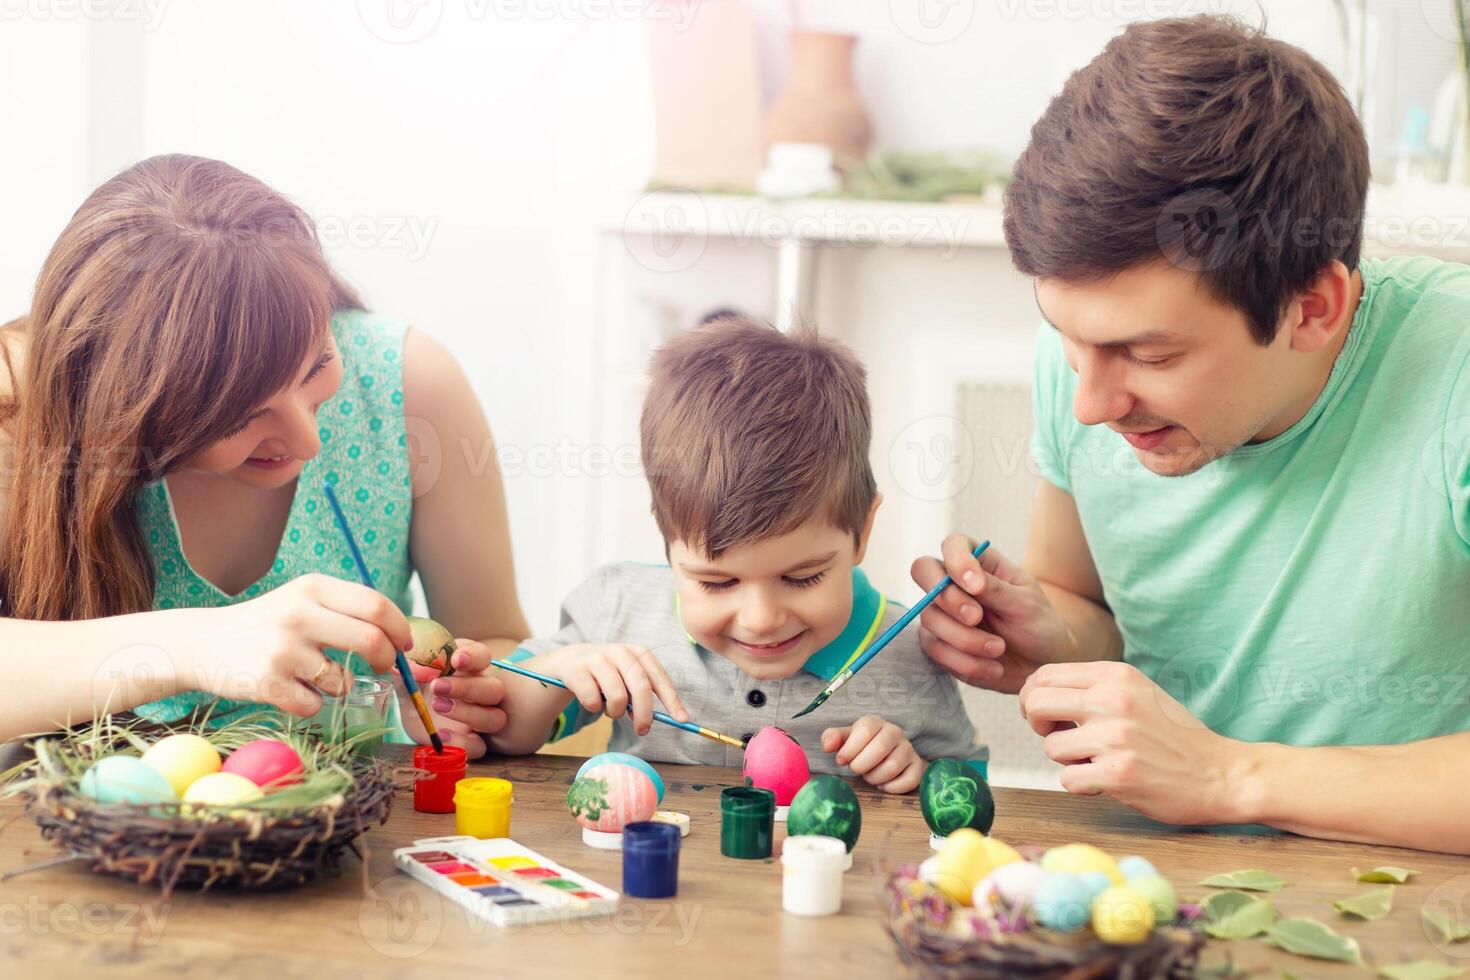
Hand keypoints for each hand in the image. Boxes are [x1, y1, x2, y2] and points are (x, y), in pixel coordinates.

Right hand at [181, 573, 411, 717]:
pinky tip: (290, 689)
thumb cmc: (268, 624)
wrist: (202, 643)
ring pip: (344, 681)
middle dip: (386, 660)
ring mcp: (282, 650)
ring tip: (314, 675)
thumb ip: (348, 611)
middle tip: (383, 667)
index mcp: (312, 588)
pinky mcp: (266, 684)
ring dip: (340, 685)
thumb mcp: (303, 600)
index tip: (405, 645)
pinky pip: (315, 706)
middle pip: (371, 641)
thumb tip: (402, 639)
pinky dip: (311, 704)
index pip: (376, 605)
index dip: (400, 629)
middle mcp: (298, 614)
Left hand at [405, 639, 507, 757]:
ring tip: (437, 706)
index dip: (474, 658)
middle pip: (494, 689)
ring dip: (467, 713)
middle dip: (467, 688)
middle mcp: (482, 691)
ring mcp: (481, 718)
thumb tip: (404, 663)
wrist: (414, 713)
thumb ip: (412, 666)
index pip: (483, 657)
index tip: (456, 660)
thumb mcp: (412, 672)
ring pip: (494, 718)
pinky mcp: (473, 742)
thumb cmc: (419, 683)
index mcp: (469, 667)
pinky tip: (441, 735)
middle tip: (437, 687)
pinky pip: (479, 747)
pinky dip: (462, 742)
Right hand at [540, 644, 688, 735]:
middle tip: (643, 730)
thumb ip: (640, 696)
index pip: (659, 677)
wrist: (570, 660)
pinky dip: (594, 708)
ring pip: (617, 696)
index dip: (671, 699)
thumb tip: (649, 721)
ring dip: (615, 712)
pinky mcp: (578, 669)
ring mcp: (598, 658)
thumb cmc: (607, 674)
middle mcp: (620, 652)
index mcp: (639, 653)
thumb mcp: (627, 679)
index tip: (681, 719)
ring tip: (610, 710)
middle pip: (641, 686)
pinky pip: (592, 700)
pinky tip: (591, 701)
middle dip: (645, 713)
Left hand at [820, 715, 923, 792]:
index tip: (841, 760)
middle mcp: (895, 732)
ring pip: (891, 767)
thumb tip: (827, 746)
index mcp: (875, 722)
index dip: (850, 749)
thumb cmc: (862, 747)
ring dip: (874, 777)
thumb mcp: (846, 739)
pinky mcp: (918, 767)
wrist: (889, 755)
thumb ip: (832, 738)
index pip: (865, 730)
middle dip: (861, 765)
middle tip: (856, 769)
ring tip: (869, 775)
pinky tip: (883, 783)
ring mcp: (909, 749)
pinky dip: (891, 787)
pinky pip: (907, 781)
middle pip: (879, 749)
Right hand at [911, 536, 1074, 693]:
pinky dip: (965, 662)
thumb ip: (995, 589)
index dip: (956, 560)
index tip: (975, 585)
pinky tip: (992, 667)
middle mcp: (955, 584)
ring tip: (998, 649)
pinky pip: (936, 650)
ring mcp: (944, 613)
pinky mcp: (940, 643)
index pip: (953, 545)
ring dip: (965, 639)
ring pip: (929, 617)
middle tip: (976, 618)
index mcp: (980, 564)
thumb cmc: (1038, 626)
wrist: (1041, 666)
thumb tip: (966, 578)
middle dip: (948, 599)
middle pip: (923, 572)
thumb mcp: (1026, 604)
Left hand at [1018, 661, 1250, 824]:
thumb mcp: (1138, 692)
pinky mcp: (1118, 774)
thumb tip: (1037, 695)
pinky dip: (1082, 784)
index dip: (1033, 698)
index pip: (1045, 676)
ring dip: (1068, 760)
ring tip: (1099, 761)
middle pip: (1036, 704)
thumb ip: (1093, 688)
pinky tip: (1107, 781)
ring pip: (1051, 747)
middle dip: (1038, 725)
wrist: (1223, 773)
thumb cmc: (1174, 736)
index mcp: (1115, 675)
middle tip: (1061, 737)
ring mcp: (1115, 737)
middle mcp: (1113, 700)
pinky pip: (1068, 779)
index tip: (1047, 716)